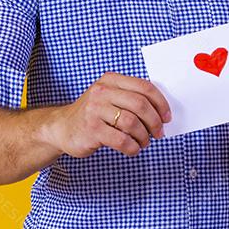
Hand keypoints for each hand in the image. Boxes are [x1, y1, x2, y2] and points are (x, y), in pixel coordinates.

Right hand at [49, 72, 172, 157]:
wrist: (62, 128)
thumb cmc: (93, 115)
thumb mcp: (109, 98)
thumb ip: (131, 99)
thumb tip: (161, 113)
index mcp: (111, 80)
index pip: (144, 87)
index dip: (161, 103)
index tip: (167, 117)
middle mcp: (102, 91)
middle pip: (140, 104)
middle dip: (155, 122)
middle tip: (158, 133)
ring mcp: (95, 109)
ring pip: (132, 123)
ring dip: (143, 136)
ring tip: (143, 142)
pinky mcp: (91, 129)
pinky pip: (121, 140)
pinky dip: (132, 147)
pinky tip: (132, 149)